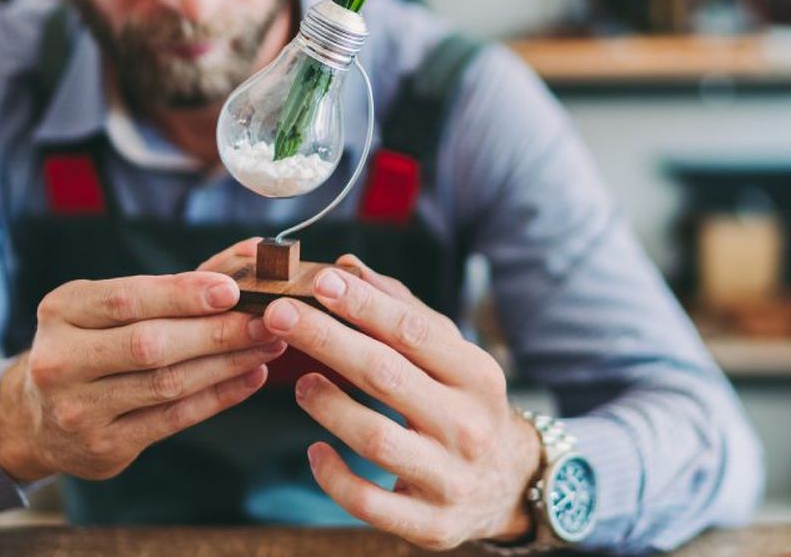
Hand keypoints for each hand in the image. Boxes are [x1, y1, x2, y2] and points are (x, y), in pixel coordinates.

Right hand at [0, 238, 286, 481]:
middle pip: (150, 345)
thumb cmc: (91, 344)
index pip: (127, 299)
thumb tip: (250, 256)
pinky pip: (173, 419)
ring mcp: (79, 410)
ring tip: (268, 344)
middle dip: (217, 331)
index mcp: (61, 311)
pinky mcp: (104, 446)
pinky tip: (250, 376)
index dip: (182, 295)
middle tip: (268, 320)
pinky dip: (218, 396)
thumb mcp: (107, 305)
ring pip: (167, 384)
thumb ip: (171, 285)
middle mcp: (60, 361)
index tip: (232, 289)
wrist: (38, 418)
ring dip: (227, 363)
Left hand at [262, 255, 541, 550]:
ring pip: (376, 439)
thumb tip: (348, 267)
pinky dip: (334, 477)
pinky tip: (314, 452)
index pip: (414, 332)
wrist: (510, 486)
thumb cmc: (465, 405)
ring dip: (328, 406)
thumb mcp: (452, 357)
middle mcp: (468, 426)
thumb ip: (402, 311)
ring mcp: (449, 478)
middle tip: (280, 314)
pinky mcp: (429, 524)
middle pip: (386, 375)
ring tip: (300, 383)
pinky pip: (369, 502)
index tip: (321, 279)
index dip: (364, 304)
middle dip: (328, 340)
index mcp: (477, 376)